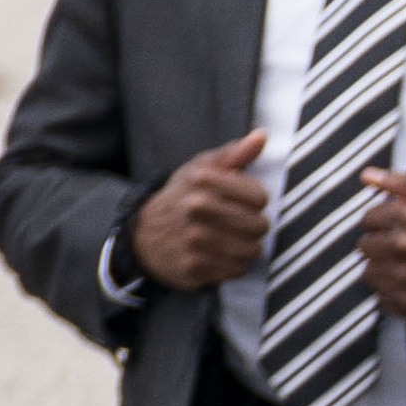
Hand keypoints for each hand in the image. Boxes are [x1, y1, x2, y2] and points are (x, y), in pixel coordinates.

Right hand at [129, 130, 272, 290]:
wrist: (143, 233)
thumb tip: (262, 136)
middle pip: (259, 226)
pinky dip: (233, 265)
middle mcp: (195, 207)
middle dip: (254, 227)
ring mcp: (193, 238)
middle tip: (240, 224)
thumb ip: (235, 154)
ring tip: (232, 240)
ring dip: (246, 248)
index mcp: (202, 179)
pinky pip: (236, 269)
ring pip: (251, 250)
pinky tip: (220, 255)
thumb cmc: (182, 197)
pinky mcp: (193, 266)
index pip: (260, 197)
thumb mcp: (201, 169)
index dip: (256, 202)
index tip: (243, 202)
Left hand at [353, 169, 405, 330]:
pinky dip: (395, 292)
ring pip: (370, 272)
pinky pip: (383, 297)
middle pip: (365, 245)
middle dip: (381, 244)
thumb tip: (366, 175)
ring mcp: (404, 278)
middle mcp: (402, 247)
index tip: (397, 228)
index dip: (382, 223)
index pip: (368, 219)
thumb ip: (403, 184)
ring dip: (384, 269)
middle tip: (405, 249)